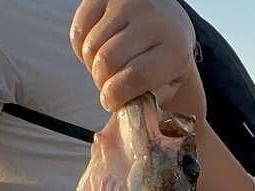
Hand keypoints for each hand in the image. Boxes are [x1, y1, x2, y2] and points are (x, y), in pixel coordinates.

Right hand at [70, 0, 198, 111]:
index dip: (116, 95)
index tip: (111, 102)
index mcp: (175, 47)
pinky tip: (96, 51)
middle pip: (108, 61)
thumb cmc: (167, 55)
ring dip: (91, 67)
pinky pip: (79, 31)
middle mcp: (152, 21)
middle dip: (102, 83)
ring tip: (106, 69)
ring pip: (91, 47)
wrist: (168, 17)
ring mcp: (127, 4)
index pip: (136, 76)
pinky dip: (81, 49)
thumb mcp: (170, 80)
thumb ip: (152, 100)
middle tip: (109, 87)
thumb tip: (130, 116)